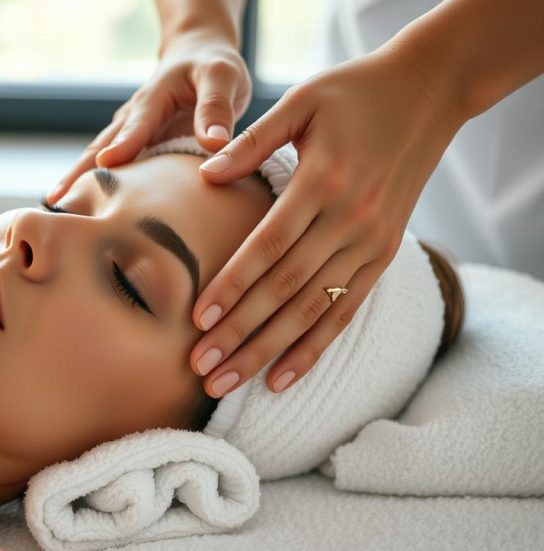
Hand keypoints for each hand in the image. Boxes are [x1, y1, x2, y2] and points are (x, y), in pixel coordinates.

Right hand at [45, 32, 251, 204]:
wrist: (196, 57)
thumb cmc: (210, 67)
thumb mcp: (222, 76)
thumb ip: (216, 108)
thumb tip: (214, 144)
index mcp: (153, 98)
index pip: (137, 124)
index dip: (122, 144)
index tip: (105, 164)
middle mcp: (133, 118)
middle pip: (100, 148)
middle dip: (78, 173)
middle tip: (58, 201)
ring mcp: (130, 136)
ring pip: (98, 161)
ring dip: (78, 183)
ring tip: (58, 209)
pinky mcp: (136, 150)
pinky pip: (116, 172)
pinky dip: (97, 188)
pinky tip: (85, 209)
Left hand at [189, 47, 465, 397]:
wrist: (428, 93)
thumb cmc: (353, 92)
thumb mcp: (301, 101)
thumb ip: (253, 141)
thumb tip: (205, 174)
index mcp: (323, 182)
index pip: (269, 247)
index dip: (233, 285)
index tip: (197, 319)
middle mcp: (350, 220)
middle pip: (286, 289)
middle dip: (240, 333)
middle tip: (199, 367)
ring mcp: (371, 243)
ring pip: (312, 311)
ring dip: (267, 351)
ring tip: (225, 383)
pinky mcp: (383, 256)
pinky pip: (345, 311)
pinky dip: (313, 348)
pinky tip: (280, 379)